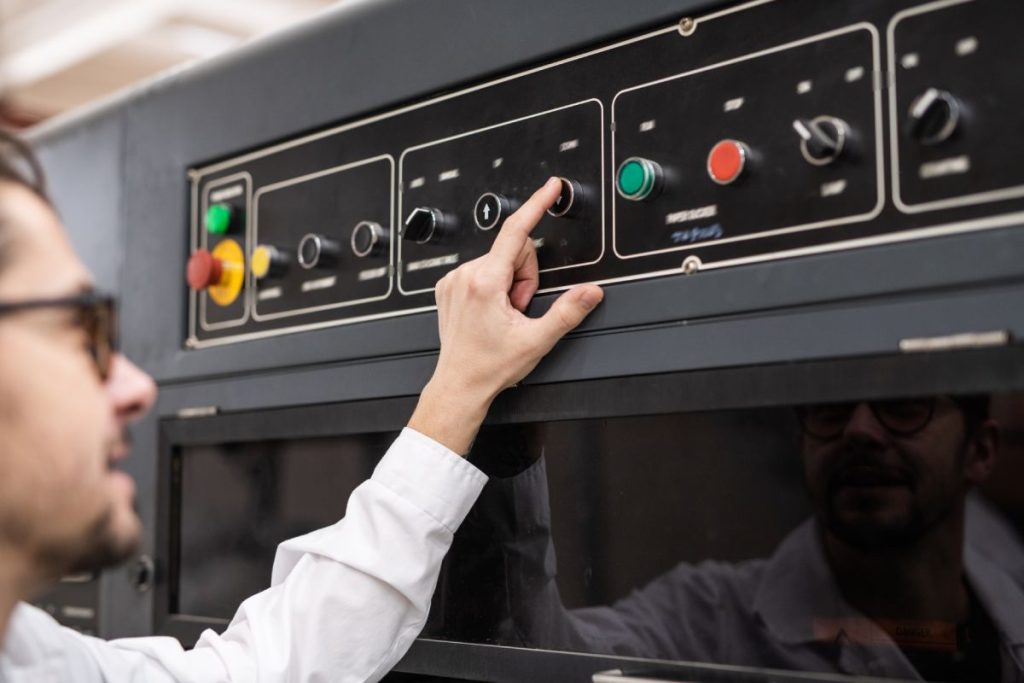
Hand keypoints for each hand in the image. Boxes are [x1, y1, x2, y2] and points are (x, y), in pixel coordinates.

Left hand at [408, 177, 603, 453]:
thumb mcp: (536, 341)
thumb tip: (590, 293)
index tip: (550, 187)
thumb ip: (568, 312)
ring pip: (498, 261)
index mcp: (485, 282)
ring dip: (509, 284)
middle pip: (513, 251)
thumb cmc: (489, 367)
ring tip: (504, 315)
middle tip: (519, 309)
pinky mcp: (448, 286)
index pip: (517, 231)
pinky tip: (491, 312)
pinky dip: (493, 287)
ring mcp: (453, 280)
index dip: (537, 205)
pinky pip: (482, 270)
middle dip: (524, 277)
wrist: (459, 385)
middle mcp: (464, 275)